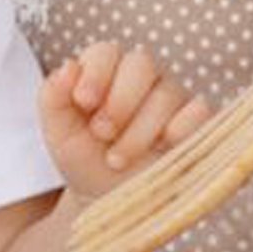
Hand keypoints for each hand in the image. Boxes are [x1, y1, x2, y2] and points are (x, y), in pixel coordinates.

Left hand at [41, 42, 211, 199]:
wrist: (109, 200)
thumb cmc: (84, 159)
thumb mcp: (58, 132)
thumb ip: (53, 97)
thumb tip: (69, 66)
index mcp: (106, 70)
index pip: (106, 52)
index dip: (95, 74)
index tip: (83, 102)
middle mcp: (143, 77)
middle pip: (141, 64)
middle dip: (118, 101)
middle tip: (101, 133)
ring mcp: (173, 97)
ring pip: (165, 94)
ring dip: (138, 131)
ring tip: (117, 159)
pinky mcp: (197, 122)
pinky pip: (199, 111)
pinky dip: (182, 129)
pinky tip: (163, 149)